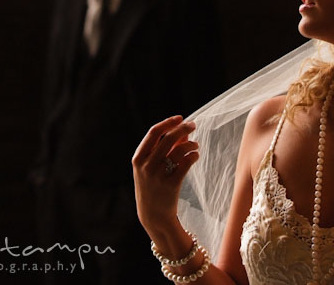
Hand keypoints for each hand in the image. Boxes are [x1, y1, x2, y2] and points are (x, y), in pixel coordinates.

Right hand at [132, 116, 199, 233]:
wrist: (153, 216)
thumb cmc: (153, 186)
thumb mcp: (152, 167)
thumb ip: (164, 148)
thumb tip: (183, 130)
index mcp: (138, 158)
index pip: (154, 132)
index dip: (168, 123)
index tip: (180, 118)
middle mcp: (146, 166)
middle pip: (168, 138)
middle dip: (183, 128)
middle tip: (193, 125)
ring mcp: (158, 176)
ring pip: (179, 150)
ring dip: (191, 144)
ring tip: (195, 146)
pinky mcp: (171, 185)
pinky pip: (186, 163)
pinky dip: (193, 155)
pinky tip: (195, 156)